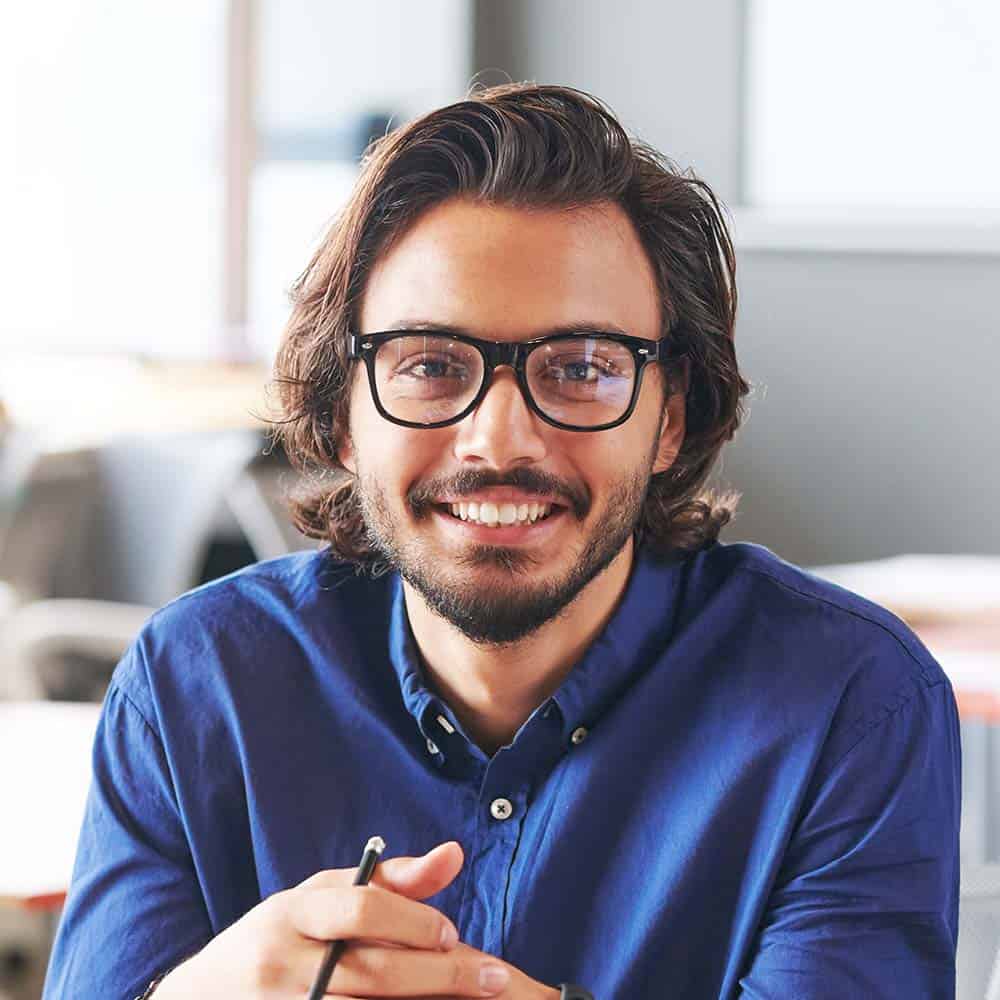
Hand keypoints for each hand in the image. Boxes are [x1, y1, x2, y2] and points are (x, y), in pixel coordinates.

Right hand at [153, 840, 556, 997]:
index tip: (453, 934)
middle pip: (372, 972)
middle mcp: (283, 961)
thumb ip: (392, 880)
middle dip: (439, 977)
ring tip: (467, 996)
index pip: (361, 909)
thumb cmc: (281, 934)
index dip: (413, 922)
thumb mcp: (324, 894)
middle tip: (494, 979)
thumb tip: (456, 854)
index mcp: (295, 911)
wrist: (201, 994)